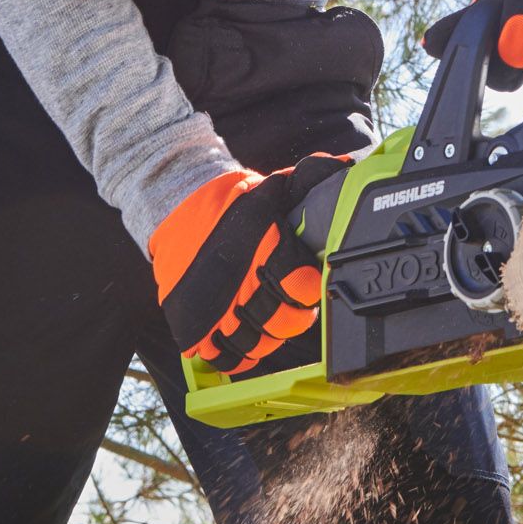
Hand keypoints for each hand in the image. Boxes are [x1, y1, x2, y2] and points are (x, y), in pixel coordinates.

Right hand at [148, 152, 353, 373]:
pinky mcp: (192, 326)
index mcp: (263, 249)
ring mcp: (214, 309)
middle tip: (290, 304)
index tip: (306, 283)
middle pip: (283, 323)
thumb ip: (310, 180)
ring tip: (267, 318)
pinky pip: (223, 357)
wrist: (174, 208)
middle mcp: (239, 283)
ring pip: (255, 344)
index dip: (308, 289)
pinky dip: (238, 354)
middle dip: (292, 316)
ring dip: (267, 335)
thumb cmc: (231, 202)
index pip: (300, 288)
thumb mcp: (272, 187)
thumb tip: (347, 166)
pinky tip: (245, 337)